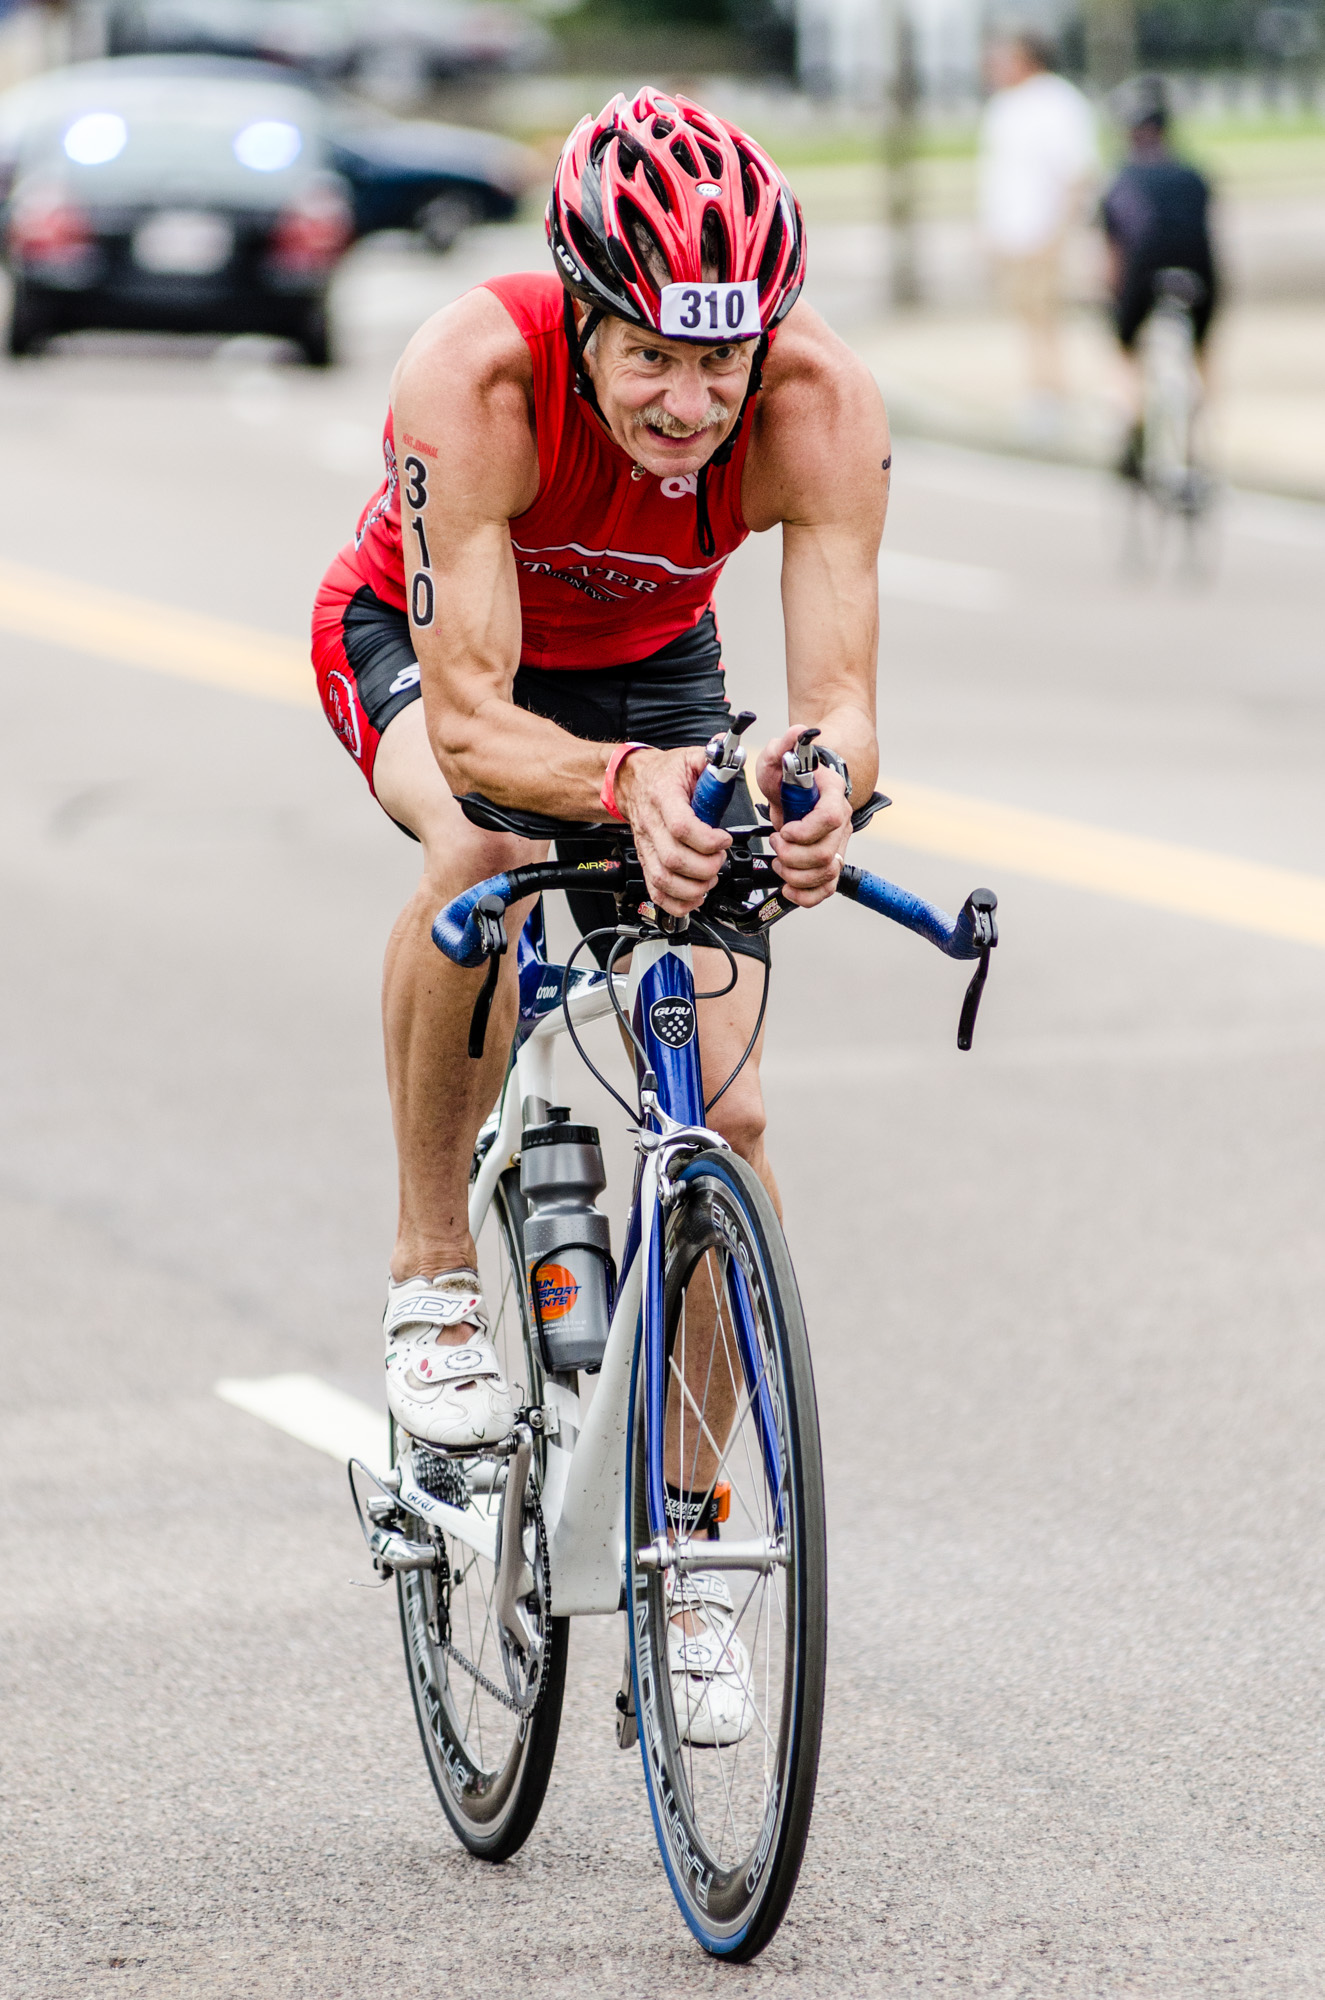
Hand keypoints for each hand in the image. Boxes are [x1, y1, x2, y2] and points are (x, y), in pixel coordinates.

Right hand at [614, 745, 730, 916]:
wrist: (632, 782)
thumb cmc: (663, 774)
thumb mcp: (690, 757)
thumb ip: (714, 758)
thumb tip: (733, 753)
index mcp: (663, 797)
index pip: (681, 826)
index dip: (707, 840)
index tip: (724, 839)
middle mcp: (651, 825)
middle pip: (674, 859)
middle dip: (705, 867)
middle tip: (720, 859)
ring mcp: (646, 847)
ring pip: (663, 880)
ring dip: (693, 887)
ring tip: (710, 878)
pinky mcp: (646, 862)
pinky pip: (655, 891)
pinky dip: (677, 903)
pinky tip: (695, 896)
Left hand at [754, 724, 851, 907]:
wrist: (799, 789)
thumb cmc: (790, 776)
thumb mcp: (777, 757)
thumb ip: (784, 744)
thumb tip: (797, 732)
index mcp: (832, 797)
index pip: (830, 819)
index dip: (804, 831)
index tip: (783, 830)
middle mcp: (840, 823)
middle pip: (826, 853)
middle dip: (793, 855)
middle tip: (775, 843)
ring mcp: (836, 845)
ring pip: (826, 873)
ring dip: (795, 874)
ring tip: (779, 860)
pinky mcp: (828, 864)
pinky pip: (826, 890)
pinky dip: (806, 895)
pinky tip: (788, 888)